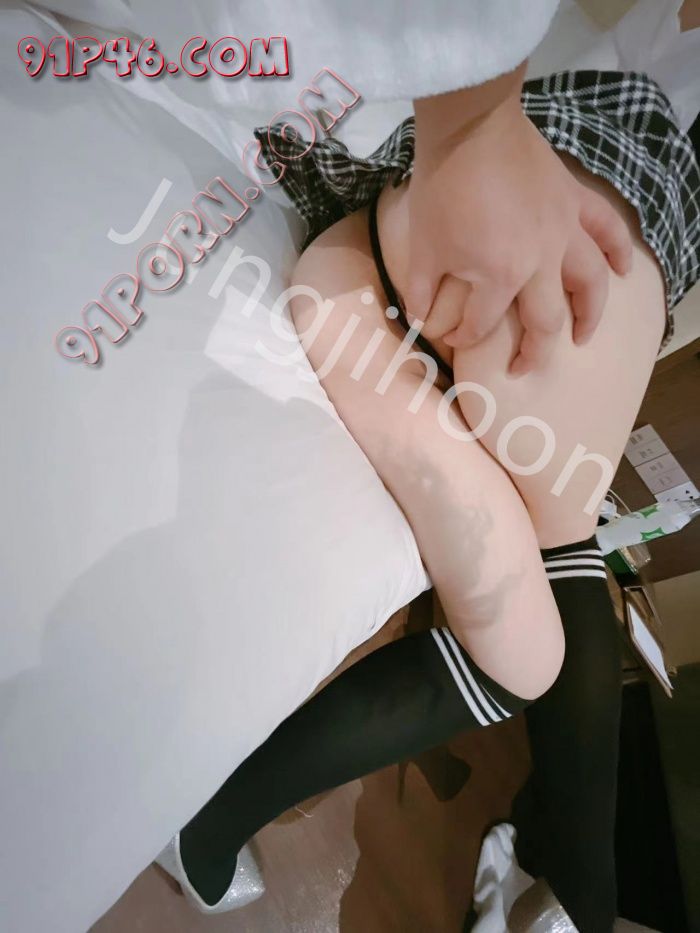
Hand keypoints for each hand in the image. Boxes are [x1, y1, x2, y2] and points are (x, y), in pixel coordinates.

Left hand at [407, 70, 632, 373]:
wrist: (468, 127)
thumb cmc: (441, 187)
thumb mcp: (423, 246)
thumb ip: (422, 290)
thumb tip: (421, 321)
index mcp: (500, 276)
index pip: (483, 323)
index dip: (465, 336)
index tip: (452, 338)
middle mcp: (541, 262)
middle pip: (546, 320)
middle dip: (534, 352)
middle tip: (525, 368)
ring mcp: (564, 231)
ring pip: (590, 283)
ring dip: (590, 315)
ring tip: (582, 337)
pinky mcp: (574, 201)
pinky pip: (606, 229)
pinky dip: (618, 251)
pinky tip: (623, 270)